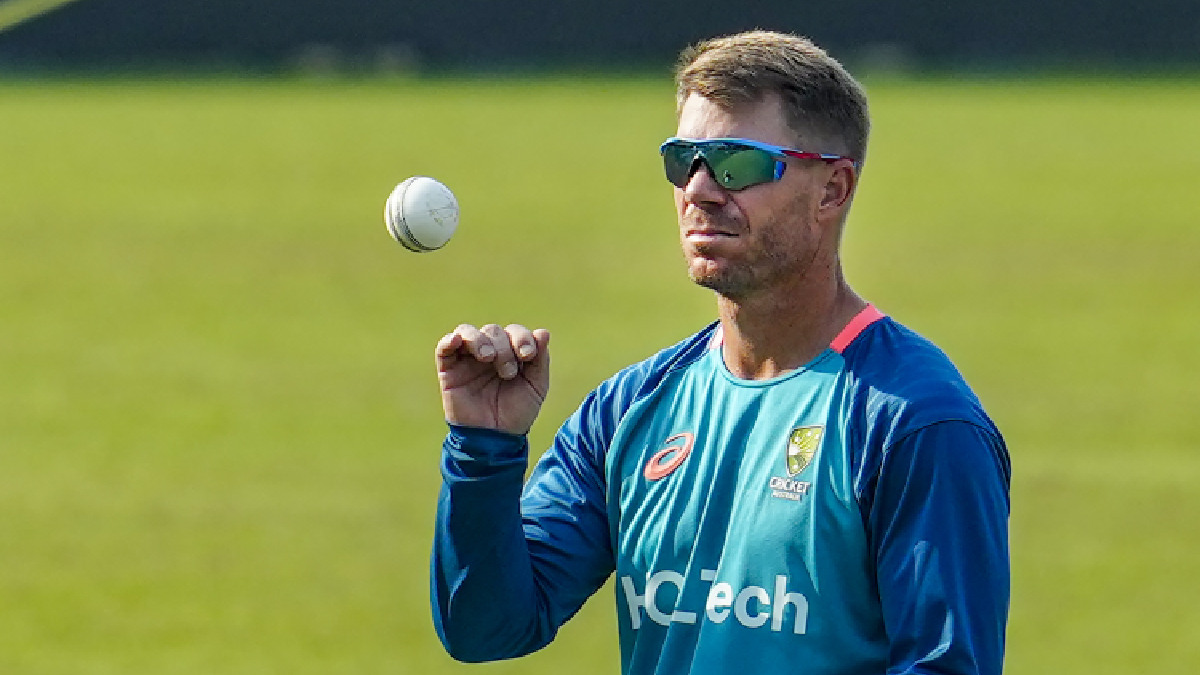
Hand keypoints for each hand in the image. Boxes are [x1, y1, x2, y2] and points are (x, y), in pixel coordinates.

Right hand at [435, 324, 550, 435]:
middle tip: (508, 372)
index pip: (514, 332)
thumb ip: (540, 360)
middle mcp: (489, 352)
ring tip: (487, 357)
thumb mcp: (536, 387)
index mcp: (511, 353)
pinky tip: (457, 341)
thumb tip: (543, 332)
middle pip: (493, 331)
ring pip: (468, 332)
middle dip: (503, 348)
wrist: (494, 439)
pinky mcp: (448, 370)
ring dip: (479, 340)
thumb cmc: (516, 413)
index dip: (522, 337)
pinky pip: (444, 348)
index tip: (527, 355)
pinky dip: (449, 340)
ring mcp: (467, 359)